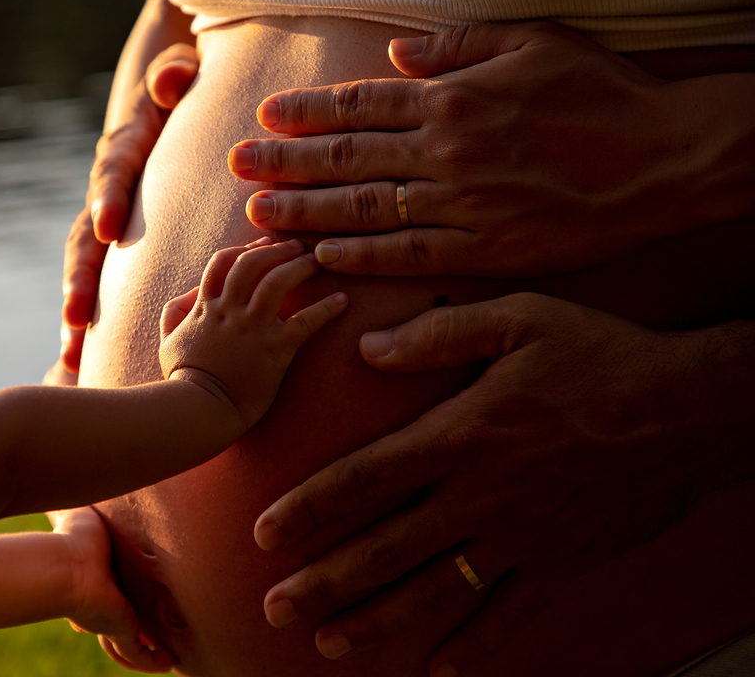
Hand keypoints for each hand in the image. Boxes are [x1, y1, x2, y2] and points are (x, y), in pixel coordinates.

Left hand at [48, 507, 175, 672]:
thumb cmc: (72, 537)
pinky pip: (138, 653)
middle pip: (118, 619)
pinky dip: (152, 660)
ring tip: (166, 652)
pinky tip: (168, 661)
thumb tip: (64, 480)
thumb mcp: (82, 511)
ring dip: (144, 650)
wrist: (67, 564)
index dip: (118, 596)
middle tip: (153, 628)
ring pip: (127, 643)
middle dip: (132, 626)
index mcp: (97, 575)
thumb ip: (74, 501)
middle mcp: (103, 600)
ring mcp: (110, 619)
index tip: (127, 595)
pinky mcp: (120, 630)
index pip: (110, 591)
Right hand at [59, 44, 200, 371]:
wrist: (154, 95)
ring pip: (85, 266)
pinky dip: (89, 317)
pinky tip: (80, 361)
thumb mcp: (175, 70)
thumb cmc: (174, 87)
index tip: (106, 226)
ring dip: (78, 307)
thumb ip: (172, 74)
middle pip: (85, 236)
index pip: (112, 174)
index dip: (107, 197)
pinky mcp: (112, 241)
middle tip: (76, 317)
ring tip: (71, 353)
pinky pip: (98, 280)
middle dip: (80, 277)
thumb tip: (175, 76)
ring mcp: (104, 219)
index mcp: (122, 152)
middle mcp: (104, 191)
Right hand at [158, 238, 347, 428]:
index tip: (265, 243)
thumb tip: (190, 295)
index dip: (245, 247)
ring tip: (316, 262)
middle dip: (277, 249)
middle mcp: (229, 312)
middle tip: (298, 246)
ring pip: (277, 283)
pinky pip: (305, 322)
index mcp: (205, 308)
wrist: (198, 411)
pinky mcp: (274, 351)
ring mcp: (252, 330)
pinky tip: (342, 300)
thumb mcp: (167, 341)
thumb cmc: (184, 380)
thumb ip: (175, 313)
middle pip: (252, 263)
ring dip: (299, 267)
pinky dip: (326, 309)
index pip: (223, 262)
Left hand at [229, 21, 698, 276]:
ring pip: (363, 210)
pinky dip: (361, 256)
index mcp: (454, 100)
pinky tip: (321, 256)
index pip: (361, 105)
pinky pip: (408, 256)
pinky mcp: (484, 251)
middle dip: (284, 163)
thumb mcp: (535, 43)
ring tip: (256, 213)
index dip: (308, 112)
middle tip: (235, 167)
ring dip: (304, 213)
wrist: (667, 161)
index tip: (267, 116)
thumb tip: (397, 54)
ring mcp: (462, 206)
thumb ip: (460, 46)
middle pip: (346, 158)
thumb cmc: (603, 95)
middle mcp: (446, 153)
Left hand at [253, 294, 754, 674]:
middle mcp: (481, 494)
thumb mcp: (519, 317)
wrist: (694, 408)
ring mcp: (521, 535)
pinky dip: (473, 645)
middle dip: (324, 581)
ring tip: (329, 641)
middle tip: (275, 608)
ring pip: (434, 589)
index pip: (365, 478)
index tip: (264, 533)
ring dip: (377, 619)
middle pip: (385, 548)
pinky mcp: (563, 561)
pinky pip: (510, 614)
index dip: (309, 508)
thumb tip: (366, 349)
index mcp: (460, 433)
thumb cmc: (601, 354)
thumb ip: (437, 334)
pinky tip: (438, 667)